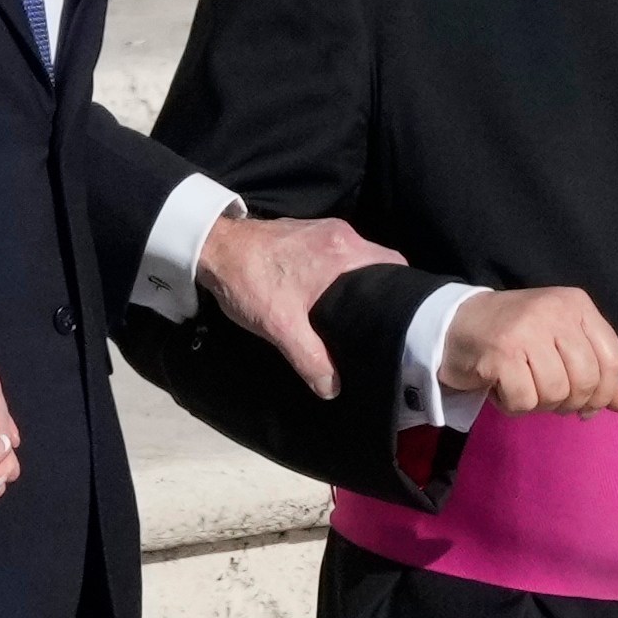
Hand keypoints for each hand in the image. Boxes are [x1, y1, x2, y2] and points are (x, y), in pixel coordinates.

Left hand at [197, 215, 407, 398]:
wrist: (211, 248)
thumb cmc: (248, 281)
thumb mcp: (281, 327)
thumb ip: (311, 359)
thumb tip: (333, 388)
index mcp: (344, 252)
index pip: (395, 267)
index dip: (405, 293)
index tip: (406, 318)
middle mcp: (340, 235)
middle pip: (379, 263)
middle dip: (382, 291)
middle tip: (381, 324)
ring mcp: (322, 230)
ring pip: (357, 258)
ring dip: (359, 282)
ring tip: (357, 316)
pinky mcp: (305, 232)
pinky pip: (337, 253)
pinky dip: (340, 274)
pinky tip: (330, 298)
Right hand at [441, 287, 617, 416]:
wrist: (457, 325)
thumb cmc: (519, 338)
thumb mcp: (565, 348)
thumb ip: (604, 378)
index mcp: (577, 305)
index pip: (613, 361)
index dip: (603, 394)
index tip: (584, 405)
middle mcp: (555, 311)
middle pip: (586, 381)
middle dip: (568, 402)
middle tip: (545, 394)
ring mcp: (527, 329)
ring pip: (556, 392)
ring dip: (538, 403)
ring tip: (521, 387)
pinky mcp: (500, 351)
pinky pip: (525, 400)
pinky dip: (513, 406)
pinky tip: (501, 389)